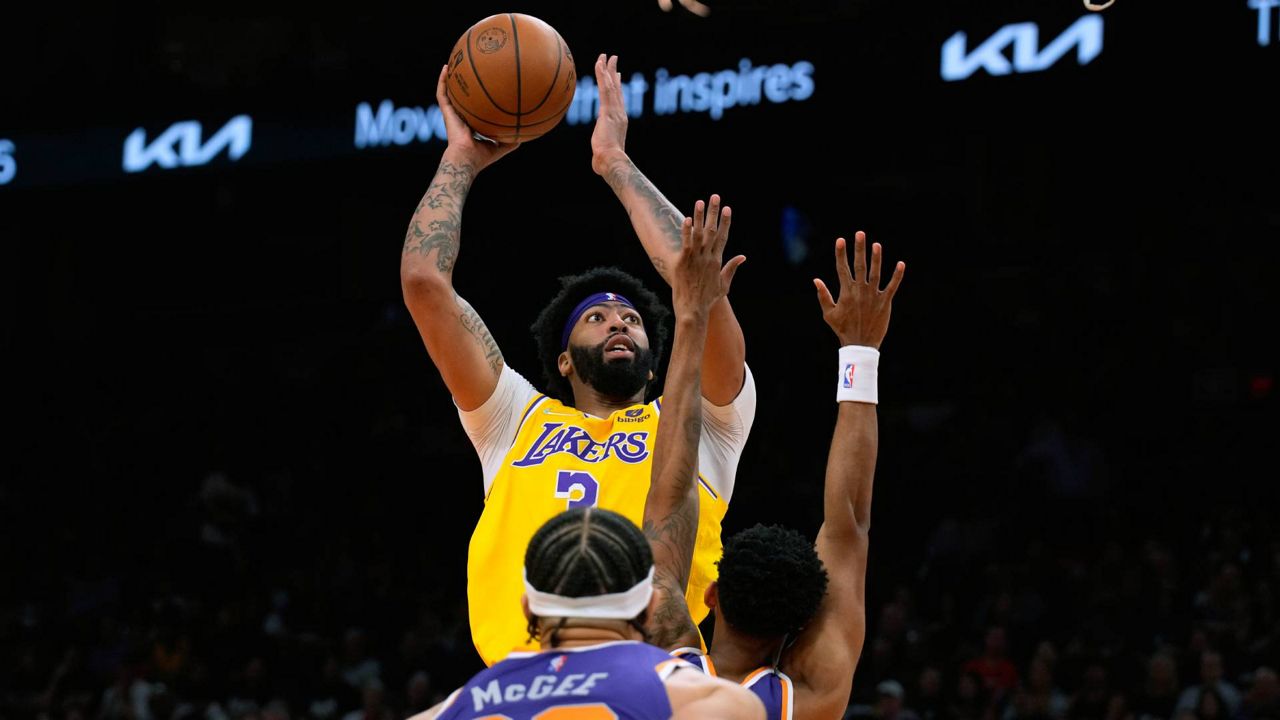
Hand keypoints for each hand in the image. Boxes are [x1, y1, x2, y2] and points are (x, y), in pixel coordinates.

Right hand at [435, 65, 519, 170]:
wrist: (468, 158)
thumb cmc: (482, 156)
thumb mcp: (502, 146)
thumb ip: (512, 139)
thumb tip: (525, 131)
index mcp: (471, 125)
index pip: (474, 109)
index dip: (477, 99)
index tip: (483, 88)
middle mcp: (461, 118)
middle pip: (461, 98)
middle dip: (463, 85)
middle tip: (468, 70)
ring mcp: (452, 114)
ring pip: (448, 93)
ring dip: (449, 79)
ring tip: (452, 63)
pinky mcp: (447, 112)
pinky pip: (442, 93)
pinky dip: (442, 80)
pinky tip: (446, 67)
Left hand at [590, 54, 629, 176]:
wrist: (611, 160)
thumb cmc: (607, 161)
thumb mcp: (603, 153)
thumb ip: (601, 154)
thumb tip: (597, 166)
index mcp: (619, 121)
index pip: (618, 100)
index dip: (617, 86)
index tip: (617, 75)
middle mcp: (620, 113)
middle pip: (616, 88)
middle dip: (614, 72)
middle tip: (613, 59)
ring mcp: (614, 110)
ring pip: (611, 85)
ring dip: (607, 69)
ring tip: (606, 55)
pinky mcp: (607, 110)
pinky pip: (604, 88)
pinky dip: (602, 75)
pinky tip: (599, 63)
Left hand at [672, 194, 744, 318]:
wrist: (693, 310)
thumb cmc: (707, 299)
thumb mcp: (724, 285)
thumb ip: (732, 268)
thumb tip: (743, 257)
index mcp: (717, 261)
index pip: (723, 237)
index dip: (725, 222)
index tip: (727, 208)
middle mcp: (708, 258)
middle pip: (712, 230)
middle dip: (714, 212)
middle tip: (715, 197)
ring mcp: (696, 259)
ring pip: (698, 233)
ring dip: (699, 216)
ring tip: (700, 202)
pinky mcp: (684, 262)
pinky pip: (686, 243)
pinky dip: (687, 231)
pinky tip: (687, 219)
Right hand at [814, 232, 904, 347]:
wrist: (860, 344)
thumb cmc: (842, 329)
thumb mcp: (828, 314)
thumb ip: (823, 295)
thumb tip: (816, 280)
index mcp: (846, 292)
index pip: (842, 268)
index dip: (841, 253)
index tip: (841, 240)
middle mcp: (860, 291)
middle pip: (859, 266)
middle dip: (859, 249)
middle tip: (860, 233)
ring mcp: (874, 296)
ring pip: (876, 273)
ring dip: (877, 258)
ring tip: (877, 244)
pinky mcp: (885, 302)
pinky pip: (892, 286)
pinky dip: (897, 275)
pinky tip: (901, 264)